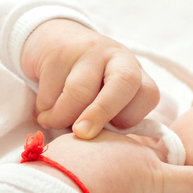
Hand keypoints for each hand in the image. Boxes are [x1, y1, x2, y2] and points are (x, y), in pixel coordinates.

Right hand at [22, 18, 160, 138]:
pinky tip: (45, 107)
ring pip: (78, 93)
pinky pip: (50, 92)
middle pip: (122, 83)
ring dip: (61, 116)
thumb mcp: (106, 95)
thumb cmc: (84, 83)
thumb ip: (114, 119)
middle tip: (81, 133)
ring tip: (53, 120)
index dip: (131, 117)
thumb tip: (109, 153)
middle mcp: (116, 56)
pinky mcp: (57, 53)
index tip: (113, 128)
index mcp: (134, 71)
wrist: (52, 38)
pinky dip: (44, 109)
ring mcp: (87, 51)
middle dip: (101, 113)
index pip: (148, 94)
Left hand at [33, 131, 192, 192]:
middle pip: (168, 160)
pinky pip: (111, 142)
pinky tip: (100, 174)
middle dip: (172, 177)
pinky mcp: (90, 133)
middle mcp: (139, 150)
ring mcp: (114, 138)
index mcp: (155, 175)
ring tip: (128, 186)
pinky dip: (112, 157)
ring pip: (139, 148)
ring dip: (141, 165)